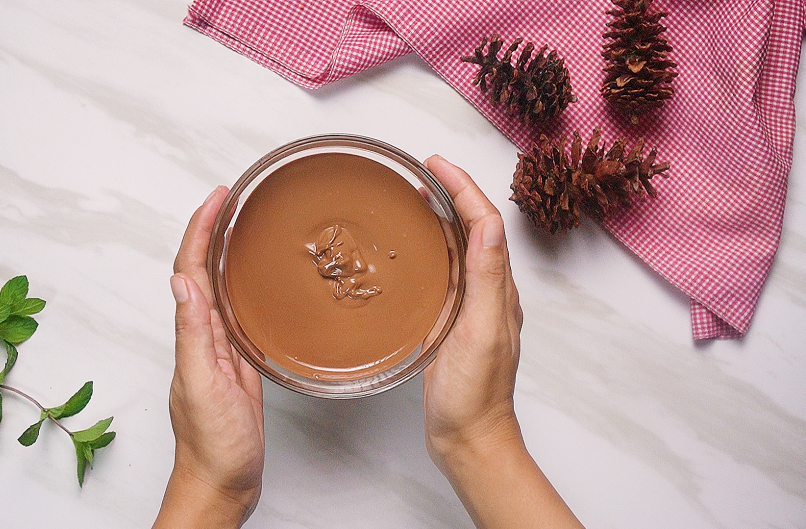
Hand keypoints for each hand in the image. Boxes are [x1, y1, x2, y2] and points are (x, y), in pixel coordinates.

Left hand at [154, 187, 264, 528]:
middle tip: (231, 196)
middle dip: (211, 229)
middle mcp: (201, 334)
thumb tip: (183, 282)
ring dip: (223, 251)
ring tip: (240, 222)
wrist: (222, 480)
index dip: (201, 229)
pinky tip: (253, 279)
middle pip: (201, 268)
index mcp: (191, 334)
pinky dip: (239, 285)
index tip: (218, 198)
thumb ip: (193, 336)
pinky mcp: (237, 361)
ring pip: (218, 286)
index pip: (191, 268)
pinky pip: (234, 311)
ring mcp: (219, 347)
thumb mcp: (203, 386)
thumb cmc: (214, 443)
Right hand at [421, 156, 581, 527]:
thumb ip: (487, 279)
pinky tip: (414, 252)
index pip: (484, 222)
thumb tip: (489, 224)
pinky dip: (432, 249)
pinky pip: (446, 273)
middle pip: (474, 228)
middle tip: (423, 173)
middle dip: (453, 193)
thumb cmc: (474, 394)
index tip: (435, 164)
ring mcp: (470, 308)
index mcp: (498, 289)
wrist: (467, 438)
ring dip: (443, 217)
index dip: (462, 187)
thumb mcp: (481, 332)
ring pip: (459, 248)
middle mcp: (488, 293)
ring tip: (417, 198)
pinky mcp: (452, 322)